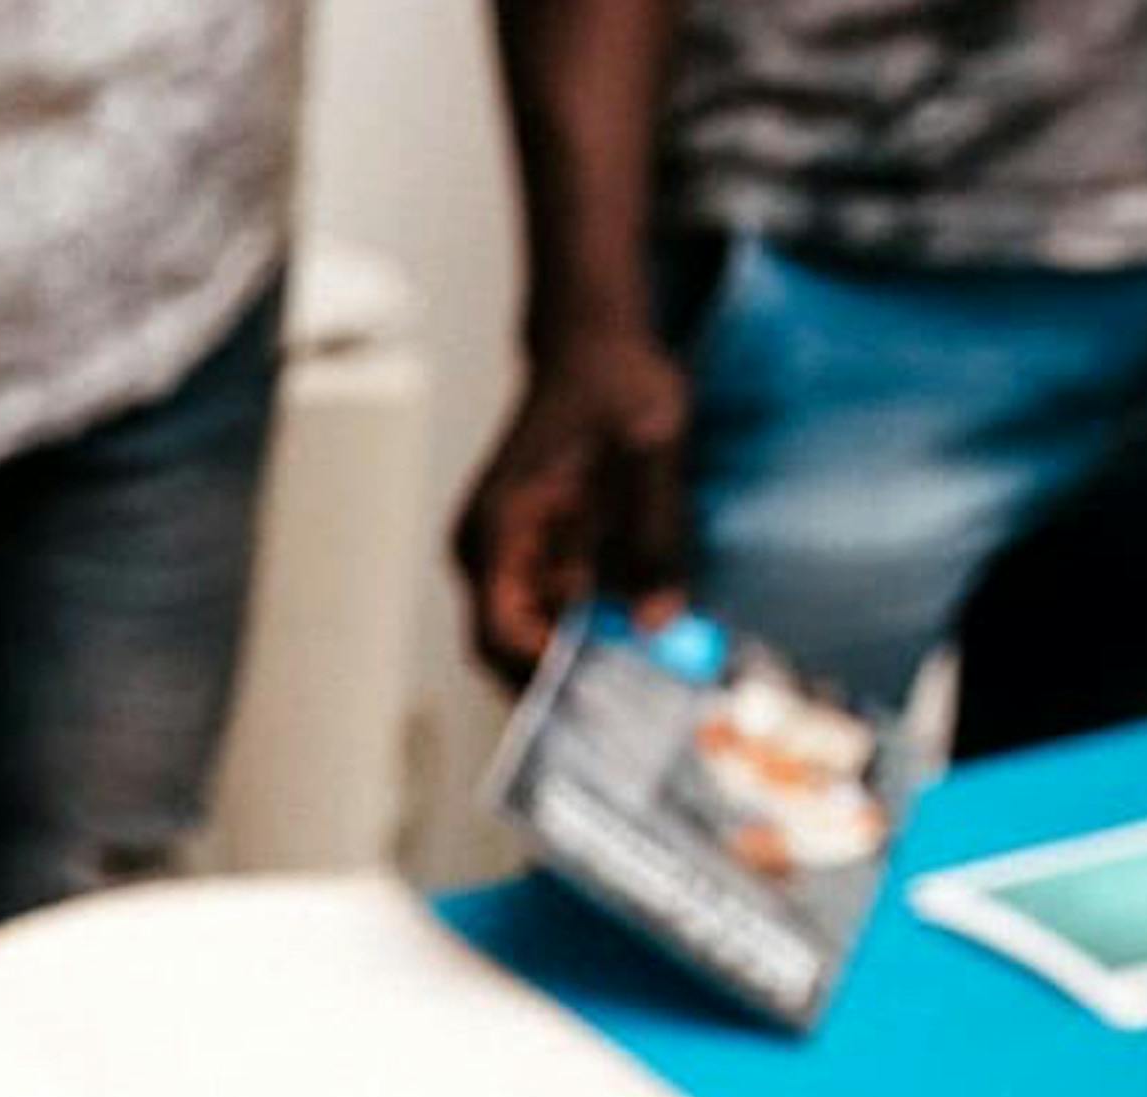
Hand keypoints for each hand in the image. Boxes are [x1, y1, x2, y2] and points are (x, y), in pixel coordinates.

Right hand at [455, 330, 698, 689]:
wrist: (595, 346)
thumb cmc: (615, 383)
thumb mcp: (652, 453)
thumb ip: (655, 538)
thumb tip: (659, 622)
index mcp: (497, 530)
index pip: (497, 634)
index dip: (544, 676)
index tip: (606, 697)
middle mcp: (487, 553)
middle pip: (510, 650)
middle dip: (569, 681)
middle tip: (637, 702)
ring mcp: (507, 557)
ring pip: (533, 638)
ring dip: (586, 659)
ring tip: (648, 674)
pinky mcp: (535, 556)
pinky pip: (556, 612)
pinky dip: (594, 631)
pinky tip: (641, 634)